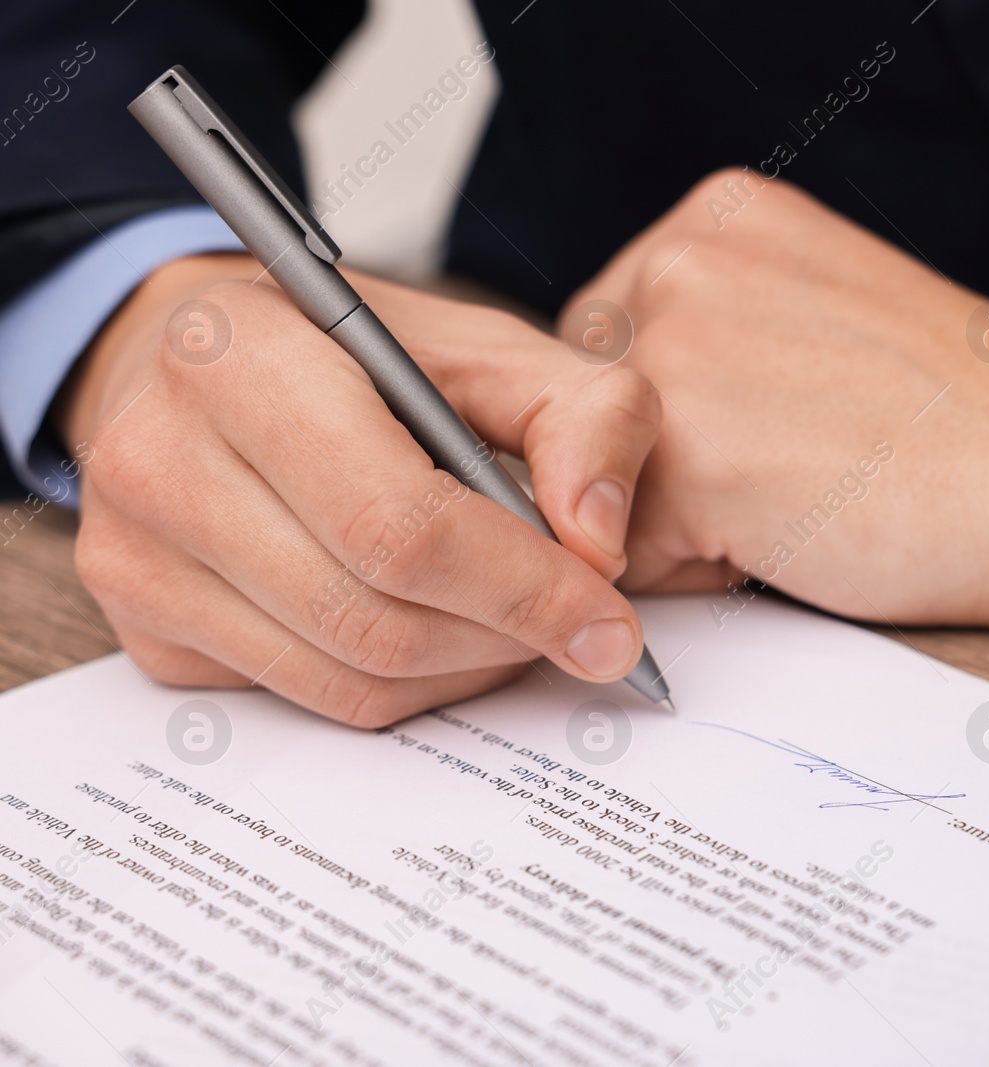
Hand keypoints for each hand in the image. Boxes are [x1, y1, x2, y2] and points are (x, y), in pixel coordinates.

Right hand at [59, 254, 660, 724]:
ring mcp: (134, 558)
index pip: (400, 526)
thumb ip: (584, 417)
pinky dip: (406, 685)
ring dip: (467, 670)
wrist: (202, 360)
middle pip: (377, 620)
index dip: (524, 589)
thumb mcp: (490, 345)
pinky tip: (441, 628)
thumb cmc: (354, 351)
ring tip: (518, 621)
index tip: (609, 623)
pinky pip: (311, 699)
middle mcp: (159, 462)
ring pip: (349, 678)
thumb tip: (599, 545)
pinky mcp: (144, 629)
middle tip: (581, 625)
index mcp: (242, 360)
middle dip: (507, 637)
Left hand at [565, 169, 988, 626]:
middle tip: (786, 480)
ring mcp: (673, 351)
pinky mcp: (685, 453)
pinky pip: (624, 551)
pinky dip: (690, 573)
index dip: (675, 421)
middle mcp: (679, 261)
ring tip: (792, 508)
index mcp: (716, 219)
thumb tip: (620, 429)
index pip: (612, 345)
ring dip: (671, 521)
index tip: (765, 439)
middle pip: (589, 413)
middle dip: (657, 468)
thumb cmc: (961, 418)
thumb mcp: (820, 319)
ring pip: (598, 484)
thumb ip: (719, 337)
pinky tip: (789, 543)